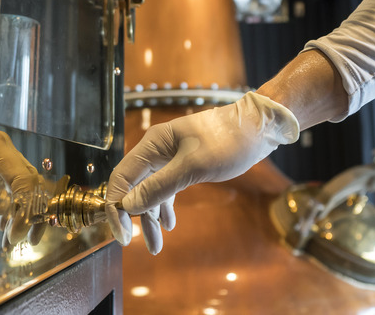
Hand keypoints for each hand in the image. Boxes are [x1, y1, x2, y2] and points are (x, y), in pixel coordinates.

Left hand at [0, 105, 46, 245]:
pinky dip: (12, 206)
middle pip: (30, 182)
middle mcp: (3, 148)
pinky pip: (11, 186)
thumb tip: (4, 210)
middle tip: (28, 240)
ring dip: (23, 212)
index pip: (22, 178)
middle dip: (32, 213)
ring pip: (24, 185)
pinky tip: (3, 225)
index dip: (24, 208)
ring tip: (12, 239)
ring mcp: (0, 156)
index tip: (16, 233)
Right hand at [106, 92, 299, 253]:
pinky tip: (169, 225)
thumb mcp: (193, 166)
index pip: (121, 178)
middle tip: (134, 243)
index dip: (116, 206)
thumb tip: (129, 206)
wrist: (258, 128)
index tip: (122, 234)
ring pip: (149, 191)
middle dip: (133, 216)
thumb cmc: (228, 141)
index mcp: (152, 144)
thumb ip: (160, 186)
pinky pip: (165, 189)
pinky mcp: (182, 166)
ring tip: (156, 245)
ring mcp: (168, 158)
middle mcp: (155, 150)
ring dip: (150, 216)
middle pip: (133, 187)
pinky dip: (165, 207)